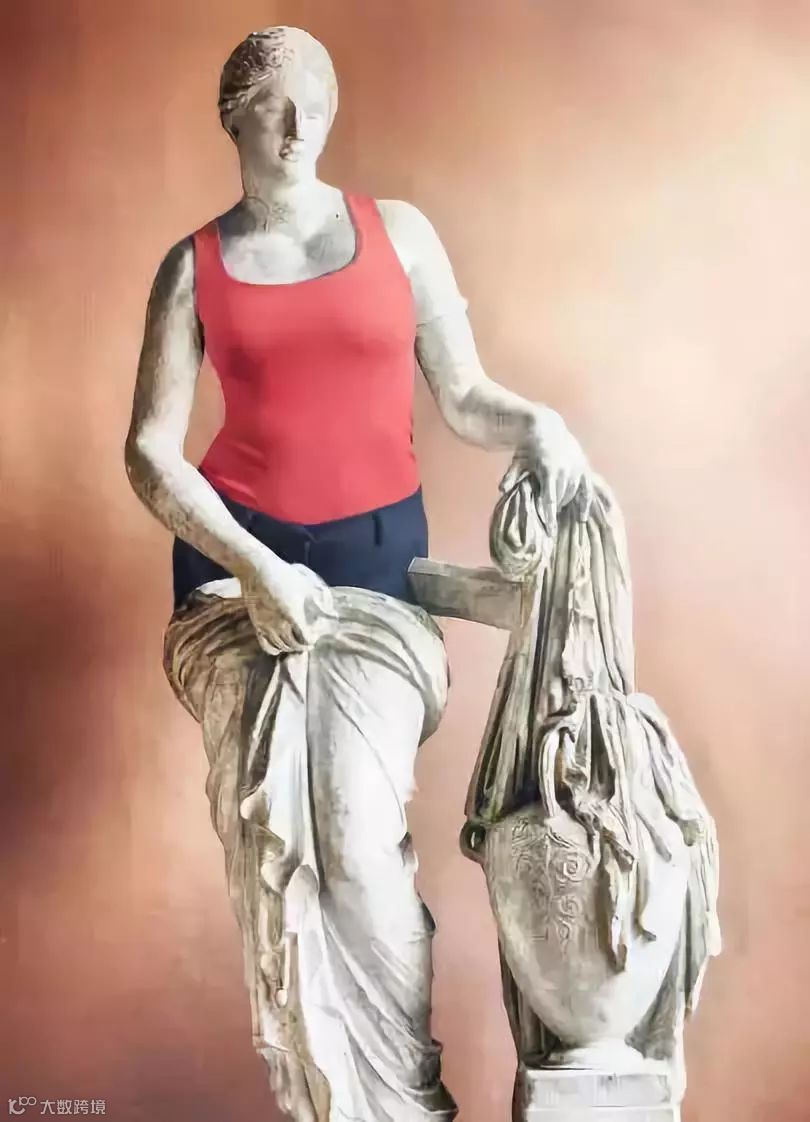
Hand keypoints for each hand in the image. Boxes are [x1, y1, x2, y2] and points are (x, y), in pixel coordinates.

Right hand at [239, 553, 336, 654]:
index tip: (314, 638)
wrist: (258, 570)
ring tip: (296, 643)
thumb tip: (331, 612)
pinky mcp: (257, 625)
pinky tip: (280, 645)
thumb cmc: (284, 575)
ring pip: (281, 646)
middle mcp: (279, 624)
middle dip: (302, 645)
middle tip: (307, 642)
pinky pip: (266, 645)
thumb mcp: (306, 584)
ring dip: (290, 647)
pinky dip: (275, 648)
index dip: (311, 640)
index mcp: (293, 614)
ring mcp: (266, 626)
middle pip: (293, 645)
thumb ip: (320, 599)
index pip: (304, 638)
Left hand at [513, 407, 593, 529]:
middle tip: (549, 520)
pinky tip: (583, 516)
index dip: (549, 516)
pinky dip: (587, 502)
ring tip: (560, 514)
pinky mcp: (584, 466)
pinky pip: (588, 488)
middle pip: (562, 498)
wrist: (546, 426)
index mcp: (550, 470)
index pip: (550, 499)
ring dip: (567, 504)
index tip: (549, 531)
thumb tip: (502, 489)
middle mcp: (566, 470)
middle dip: (555, 510)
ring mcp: (577, 468)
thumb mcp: (518, 461)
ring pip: (573, 494)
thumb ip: (512, 475)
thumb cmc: (529, 447)